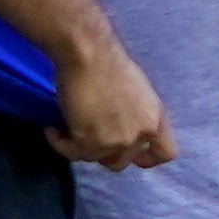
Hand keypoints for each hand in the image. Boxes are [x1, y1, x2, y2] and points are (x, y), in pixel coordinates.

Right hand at [47, 26, 175, 172]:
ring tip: (68, 127)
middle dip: (104, 152)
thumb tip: (128, 131)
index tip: (134, 157)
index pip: (165, 154)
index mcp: (155, 119)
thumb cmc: (111, 65)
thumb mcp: (138, 92)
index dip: (148, 158)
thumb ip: (138, 116)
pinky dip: (60, 143)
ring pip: (94, 160)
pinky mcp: (88, 142)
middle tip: (90, 135)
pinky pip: (71, 154)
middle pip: (121, 162)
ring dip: (80, 146)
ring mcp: (114, 141)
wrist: (89, 55)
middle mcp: (138, 134)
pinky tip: (53, 130)